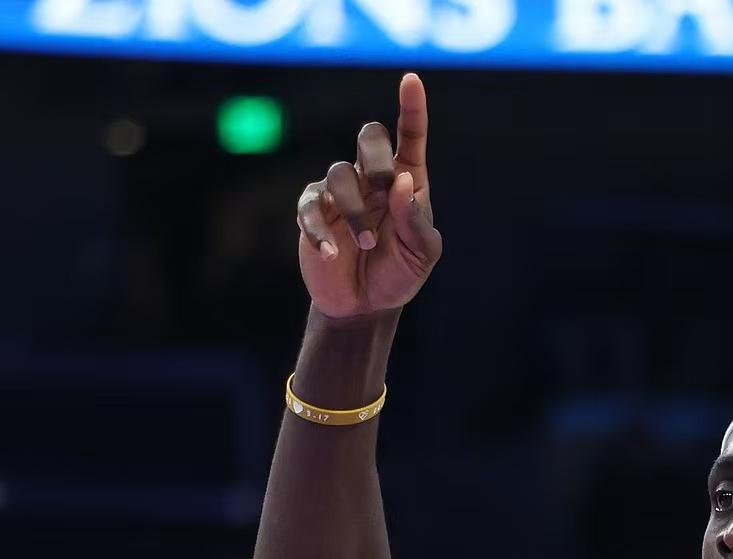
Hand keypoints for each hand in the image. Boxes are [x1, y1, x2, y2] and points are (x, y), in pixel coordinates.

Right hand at [296, 72, 441, 317]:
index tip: (411, 79)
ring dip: (355, 209)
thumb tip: (401, 182)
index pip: (410, 135)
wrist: (366, 305)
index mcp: (405, 179)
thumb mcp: (422, 253)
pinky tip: (333, 253)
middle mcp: (371, 178)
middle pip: (368, 136)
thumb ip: (416, 220)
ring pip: (339, 174)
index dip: (411, 106)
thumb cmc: (399, 273)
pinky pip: (310, 208)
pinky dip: (321, 230)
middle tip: (384, 186)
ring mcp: (339, 193)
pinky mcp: (312, 213)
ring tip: (366, 243)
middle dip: (375, 156)